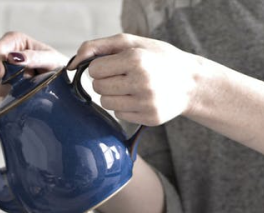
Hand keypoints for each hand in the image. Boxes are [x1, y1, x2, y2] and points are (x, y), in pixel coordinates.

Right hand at [0, 32, 67, 101]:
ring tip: (28, 85)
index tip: (1, 71)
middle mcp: (5, 58)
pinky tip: (23, 94)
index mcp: (14, 42)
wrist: (62, 84)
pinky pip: (0, 99)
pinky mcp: (3, 93)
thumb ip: (33, 57)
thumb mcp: (50, 58)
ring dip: (10, 88)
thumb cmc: (57, 65)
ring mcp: (2, 77)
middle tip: (13, 81)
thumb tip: (12, 58)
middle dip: (0, 77)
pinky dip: (11, 99)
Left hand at [68, 33, 204, 125]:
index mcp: (136, 59)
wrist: (191, 82)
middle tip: (124, 75)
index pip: (94, 69)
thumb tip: (72, 63)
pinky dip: (124, 106)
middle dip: (106, 80)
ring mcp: (145, 102)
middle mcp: (141, 81)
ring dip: (113, 95)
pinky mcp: (148, 118)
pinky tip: (139, 98)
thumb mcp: (133, 43)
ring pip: (106, 103)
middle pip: (98, 87)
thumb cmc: (158, 58)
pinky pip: (119, 114)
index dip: (101, 67)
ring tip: (131, 86)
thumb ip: (99, 46)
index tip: (115, 65)